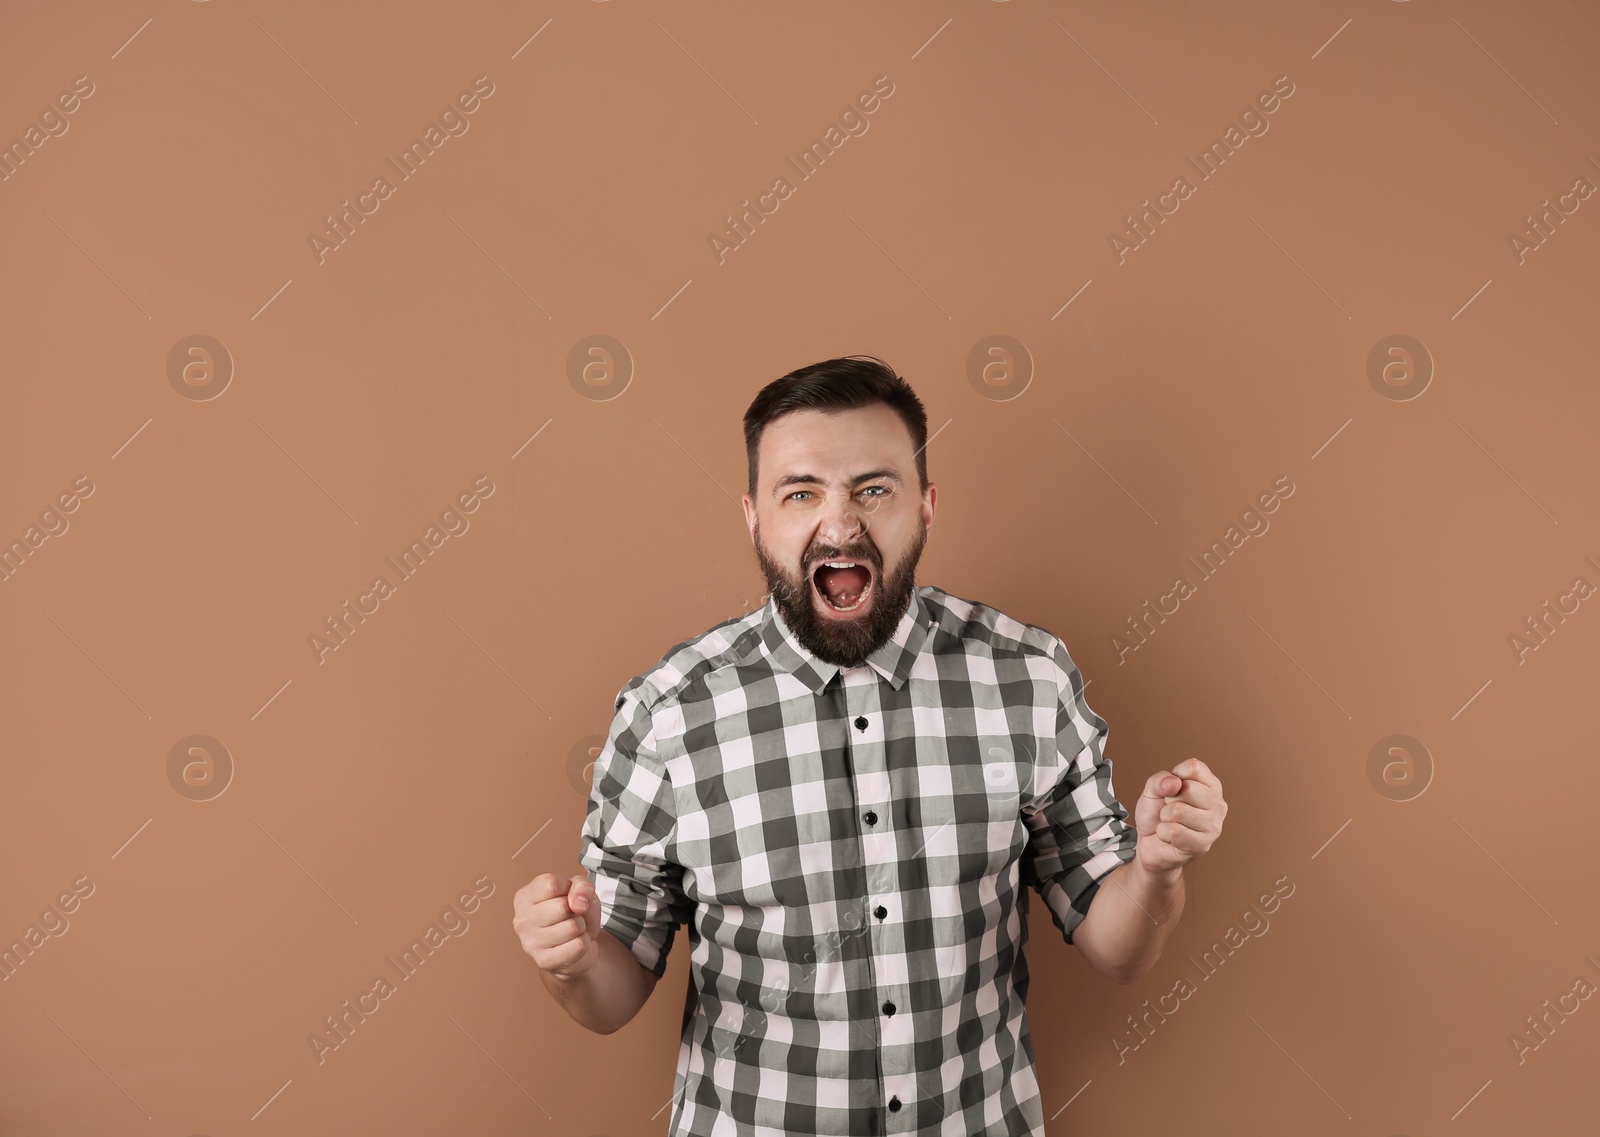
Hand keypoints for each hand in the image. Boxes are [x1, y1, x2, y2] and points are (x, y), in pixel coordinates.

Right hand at [513, 872, 601, 978]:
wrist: (577, 948)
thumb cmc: (573, 915)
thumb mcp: (581, 891)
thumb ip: (582, 886)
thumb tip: (578, 903)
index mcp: (525, 897)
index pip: (552, 884)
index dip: (568, 888)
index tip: (566, 896)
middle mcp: (522, 920)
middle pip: (562, 906)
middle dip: (576, 910)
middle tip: (571, 916)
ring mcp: (530, 942)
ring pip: (573, 927)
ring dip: (581, 927)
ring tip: (573, 929)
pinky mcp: (544, 961)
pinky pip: (578, 946)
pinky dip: (584, 942)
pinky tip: (573, 942)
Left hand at [1133, 758, 1225, 876]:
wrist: (1150, 844)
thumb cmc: (1156, 813)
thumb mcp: (1152, 790)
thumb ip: (1159, 780)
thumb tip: (1175, 783)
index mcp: (1211, 785)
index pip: (1194, 767)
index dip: (1174, 777)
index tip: (1172, 790)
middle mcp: (1218, 804)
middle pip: (1188, 789)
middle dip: (1168, 800)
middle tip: (1170, 810)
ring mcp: (1213, 826)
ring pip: (1178, 811)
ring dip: (1164, 818)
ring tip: (1170, 823)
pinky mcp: (1202, 845)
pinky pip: (1173, 831)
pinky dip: (1163, 833)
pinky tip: (1170, 837)